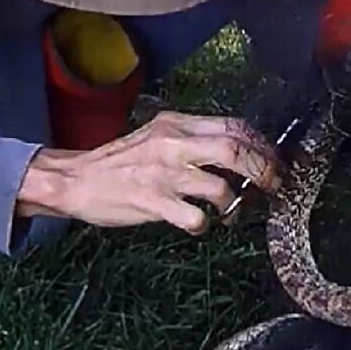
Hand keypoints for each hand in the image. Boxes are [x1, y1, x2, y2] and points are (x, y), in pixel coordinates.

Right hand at [16, 111, 281, 234]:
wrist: (76, 180)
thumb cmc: (120, 163)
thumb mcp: (156, 137)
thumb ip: (192, 140)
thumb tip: (236, 151)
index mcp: (176, 124)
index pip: (233, 126)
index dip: (262, 145)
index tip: (273, 161)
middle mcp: (172, 144)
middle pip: (235, 150)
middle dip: (263, 170)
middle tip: (273, 186)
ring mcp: (163, 174)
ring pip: (220, 187)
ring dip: (234, 204)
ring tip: (229, 211)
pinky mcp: (153, 202)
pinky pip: (195, 217)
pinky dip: (205, 225)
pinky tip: (200, 224)